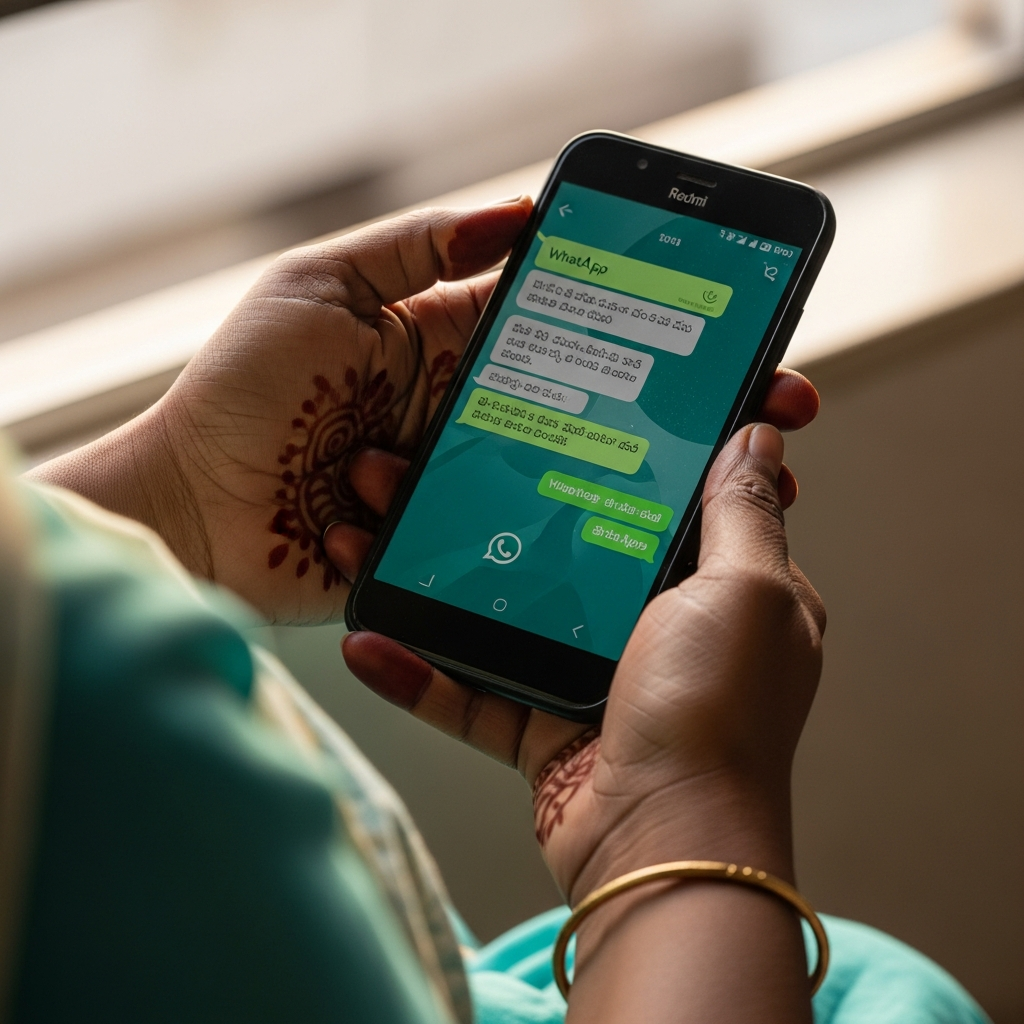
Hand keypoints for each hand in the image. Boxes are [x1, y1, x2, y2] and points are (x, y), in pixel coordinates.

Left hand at [27, 199, 532, 623]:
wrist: (188, 502)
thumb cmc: (242, 389)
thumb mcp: (321, 288)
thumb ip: (415, 247)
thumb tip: (515, 212)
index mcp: (427, 344)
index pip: (516, 323)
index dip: (551, 320)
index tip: (576, 324)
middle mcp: (437, 412)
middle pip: (519, 412)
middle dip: (499, 421)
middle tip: (447, 420)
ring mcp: (428, 480)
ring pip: (484, 485)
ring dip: (420, 479)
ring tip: (353, 474)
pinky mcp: (413, 544)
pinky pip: (445, 547)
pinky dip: (391, 537)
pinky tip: (334, 527)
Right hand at [340, 375, 823, 897]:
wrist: (662, 849)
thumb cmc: (718, 713)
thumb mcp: (744, 589)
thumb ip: (743, 512)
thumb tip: (760, 438)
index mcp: (719, 590)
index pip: (671, 500)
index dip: (623, 454)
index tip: (567, 412)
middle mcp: (661, 631)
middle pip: (564, 547)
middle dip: (496, 503)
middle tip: (431, 458)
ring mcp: (597, 680)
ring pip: (504, 611)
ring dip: (435, 577)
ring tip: (372, 529)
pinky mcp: (544, 730)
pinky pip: (474, 692)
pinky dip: (419, 673)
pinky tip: (368, 639)